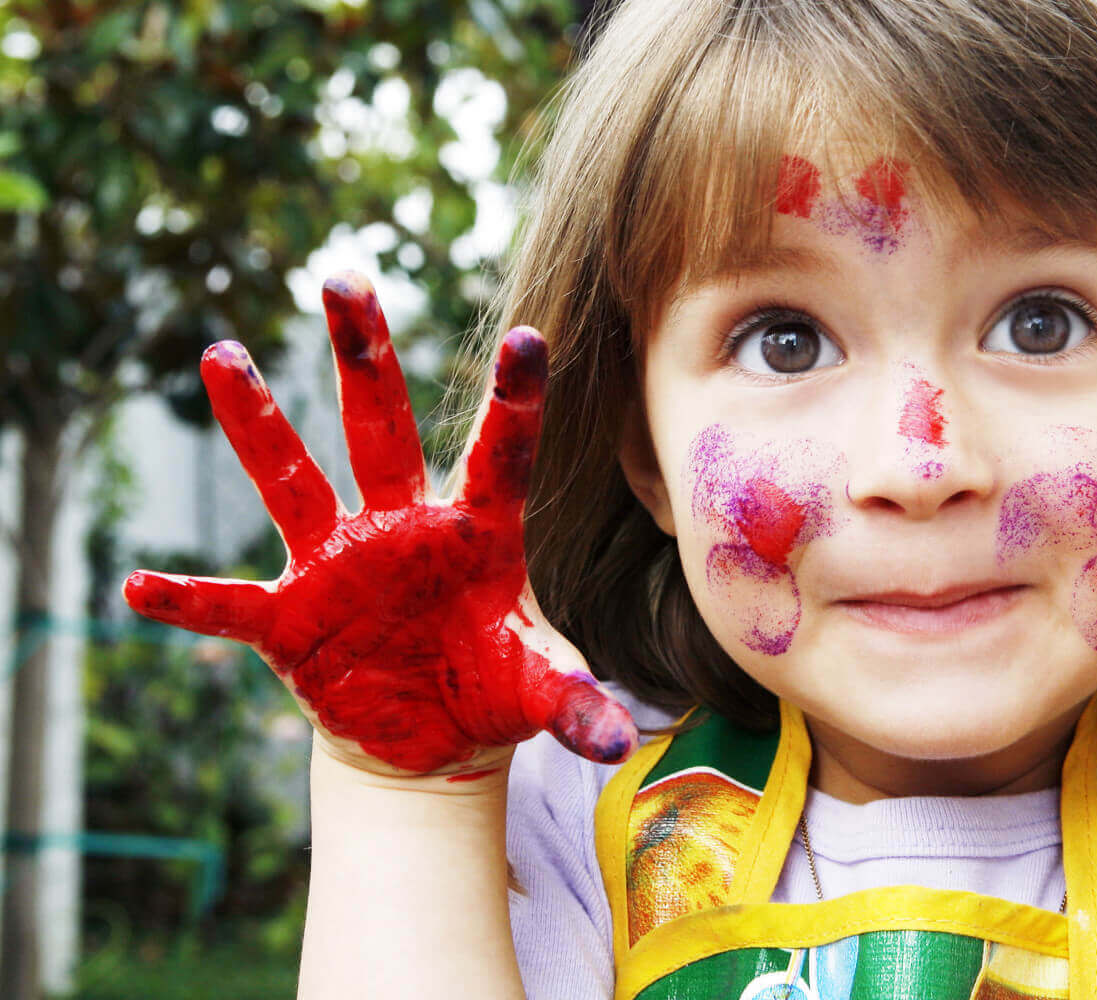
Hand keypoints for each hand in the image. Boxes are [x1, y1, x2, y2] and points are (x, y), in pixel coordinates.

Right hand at [123, 273, 634, 777]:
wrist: (432, 735)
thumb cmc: (492, 687)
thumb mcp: (539, 692)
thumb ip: (575, 704)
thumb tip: (616, 742)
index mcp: (477, 533)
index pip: (502, 455)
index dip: (515, 399)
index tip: (529, 336)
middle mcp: (402, 528)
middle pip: (383, 428)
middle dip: (365, 356)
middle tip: (344, 276)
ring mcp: (339, 564)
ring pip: (294, 479)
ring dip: (260, 423)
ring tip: (224, 353)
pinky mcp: (291, 618)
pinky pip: (232, 604)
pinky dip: (189, 600)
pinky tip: (141, 585)